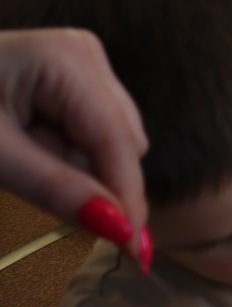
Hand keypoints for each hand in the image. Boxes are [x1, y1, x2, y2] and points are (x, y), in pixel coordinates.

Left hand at [0, 29, 149, 261]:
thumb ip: (55, 188)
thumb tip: (119, 228)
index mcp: (67, 59)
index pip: (118, 141)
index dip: (129, 197)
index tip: (136, 252)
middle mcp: (87, 54)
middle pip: (122, 141)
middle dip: (90, 176)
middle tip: (26, 180)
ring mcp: (83, 62)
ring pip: (113, 139)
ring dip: (76, 165)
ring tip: (20, 155)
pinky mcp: (75, 76)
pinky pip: (95, 130)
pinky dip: (67, 152)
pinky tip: (31, 144)